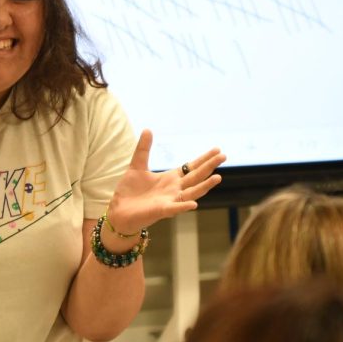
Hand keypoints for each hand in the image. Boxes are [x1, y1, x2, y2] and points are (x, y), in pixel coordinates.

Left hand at [103, 130, 224, 236]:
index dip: (203, 159)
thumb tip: (148, 129)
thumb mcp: (137, 166)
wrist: (119, 212)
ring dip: (204, 186)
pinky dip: (183, 206)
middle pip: (196, 177)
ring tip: (217, 177)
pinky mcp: (161, 211)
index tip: (217, 150)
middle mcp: (174, 189)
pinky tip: (194, 204)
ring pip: (191, 193)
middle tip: (223, 156)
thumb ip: (143, 149)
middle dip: (209, 166)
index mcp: (170, 179)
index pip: (191, 167)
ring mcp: (169, 201)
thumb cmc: (130, 192)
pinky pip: (174, 209)